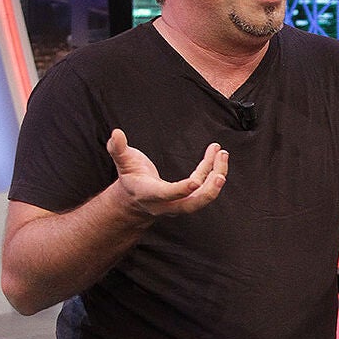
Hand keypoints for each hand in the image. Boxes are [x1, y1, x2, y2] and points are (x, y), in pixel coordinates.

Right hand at [106, 129, 227, 216]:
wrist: (135, 199)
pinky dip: (212, 170)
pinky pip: (204, 185)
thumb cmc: (130, 177)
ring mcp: (179, 202)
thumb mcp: (122, 162)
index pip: (167, 194)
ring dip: (215, 176)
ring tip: (222, 155)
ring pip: (202, 196)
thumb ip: (118, 149)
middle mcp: (166, 203)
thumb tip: (116, 133)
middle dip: (208, 192)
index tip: (196, 182)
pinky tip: (217, 153)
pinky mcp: (189, 195)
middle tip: (220, 176)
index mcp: (149, 194)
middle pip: (191, 204)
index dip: (181, 190)